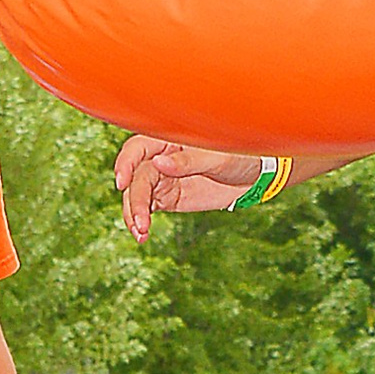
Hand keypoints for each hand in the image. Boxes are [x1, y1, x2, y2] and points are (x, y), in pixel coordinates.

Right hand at [112, 135, 259, 243]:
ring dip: (134, 214)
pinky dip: (140, 221)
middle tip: (140, 221)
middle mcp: (159, 157)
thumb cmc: (237, 155)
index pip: (138, 148)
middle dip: (135, 199)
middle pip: (136, 177)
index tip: (123, 183)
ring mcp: (161, 179)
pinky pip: (146, 208)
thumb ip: (188, 160)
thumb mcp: (217, 157)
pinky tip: (141, 235)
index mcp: (168, 138)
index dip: (126, 164)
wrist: (252, 177)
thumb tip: (159, 164)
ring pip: (137, 195)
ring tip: (140, 233)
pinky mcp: (165, 198)